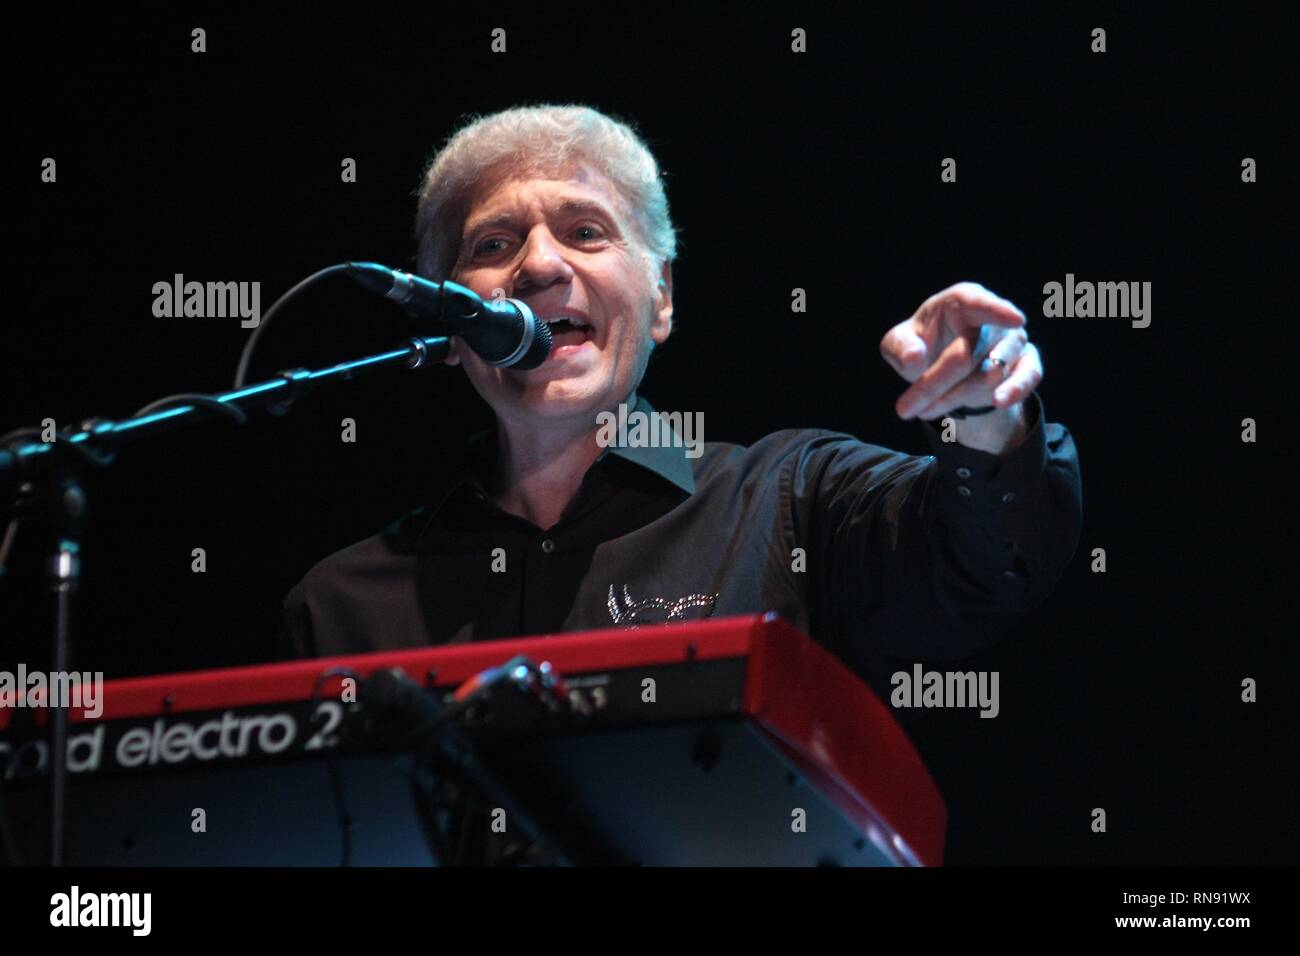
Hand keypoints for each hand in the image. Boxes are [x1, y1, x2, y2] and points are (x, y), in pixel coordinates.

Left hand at [880, 282, 1041, 421]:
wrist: (943, 370)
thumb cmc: (921, 346)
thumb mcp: (899, 343)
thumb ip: (899, 346)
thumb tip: (914, 358)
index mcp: (962, 302)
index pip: (978, 302)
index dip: (995, 310)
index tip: (1014, 319)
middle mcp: (993, 319)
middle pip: (970, 352)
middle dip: (936, 383)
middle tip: (906, 408)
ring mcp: (1013, 341)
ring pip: (991, 372)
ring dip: (956, 396)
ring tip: (926, 411)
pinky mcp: (1026, 364)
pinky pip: (1027, 377)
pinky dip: (1015, 390)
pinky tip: (999, 401)